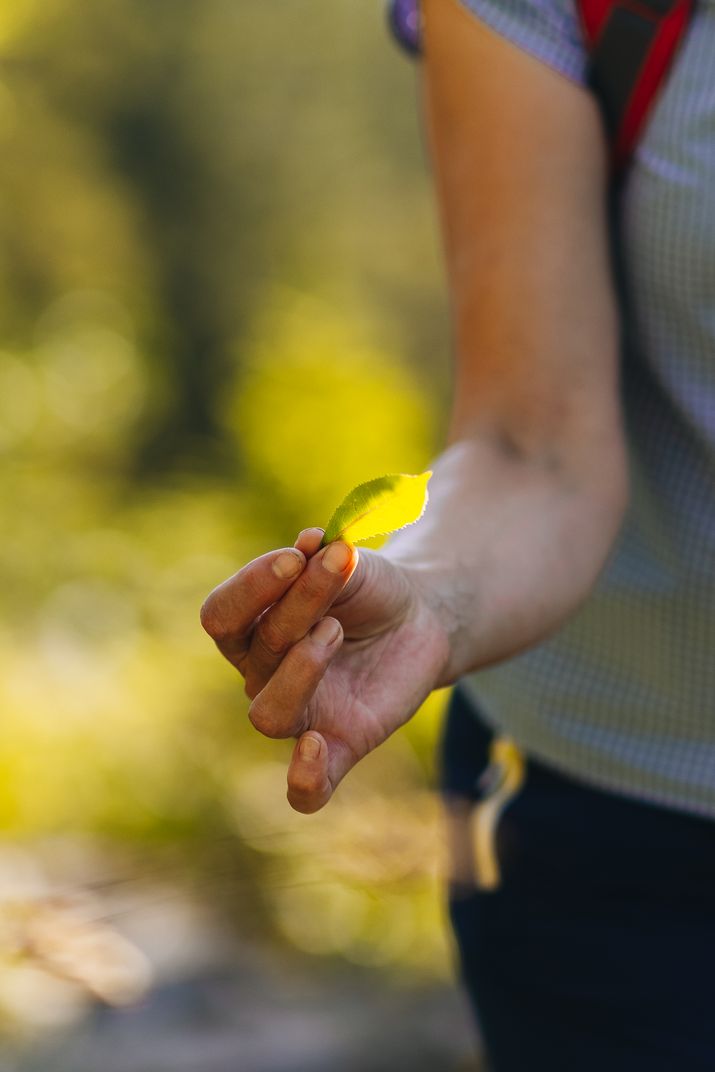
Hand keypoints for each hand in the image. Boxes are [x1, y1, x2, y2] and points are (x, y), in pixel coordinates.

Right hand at [200, 528, 450, 812]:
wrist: (418, 615)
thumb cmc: (367, 587)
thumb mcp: (349, 564)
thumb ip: (324, 559)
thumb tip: (311, 542)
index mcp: (249, 628)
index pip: (220, 615)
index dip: (251, 585)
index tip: (298, 555)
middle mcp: (262, 674)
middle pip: (257, 650)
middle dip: (297, 608)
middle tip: (336, 579)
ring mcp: (300, 714)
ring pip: (269, 714)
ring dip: (300, 670)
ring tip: (336, 632)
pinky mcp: (340, 746)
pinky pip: (308, 790)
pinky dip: (304, 778)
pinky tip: (315, 747)